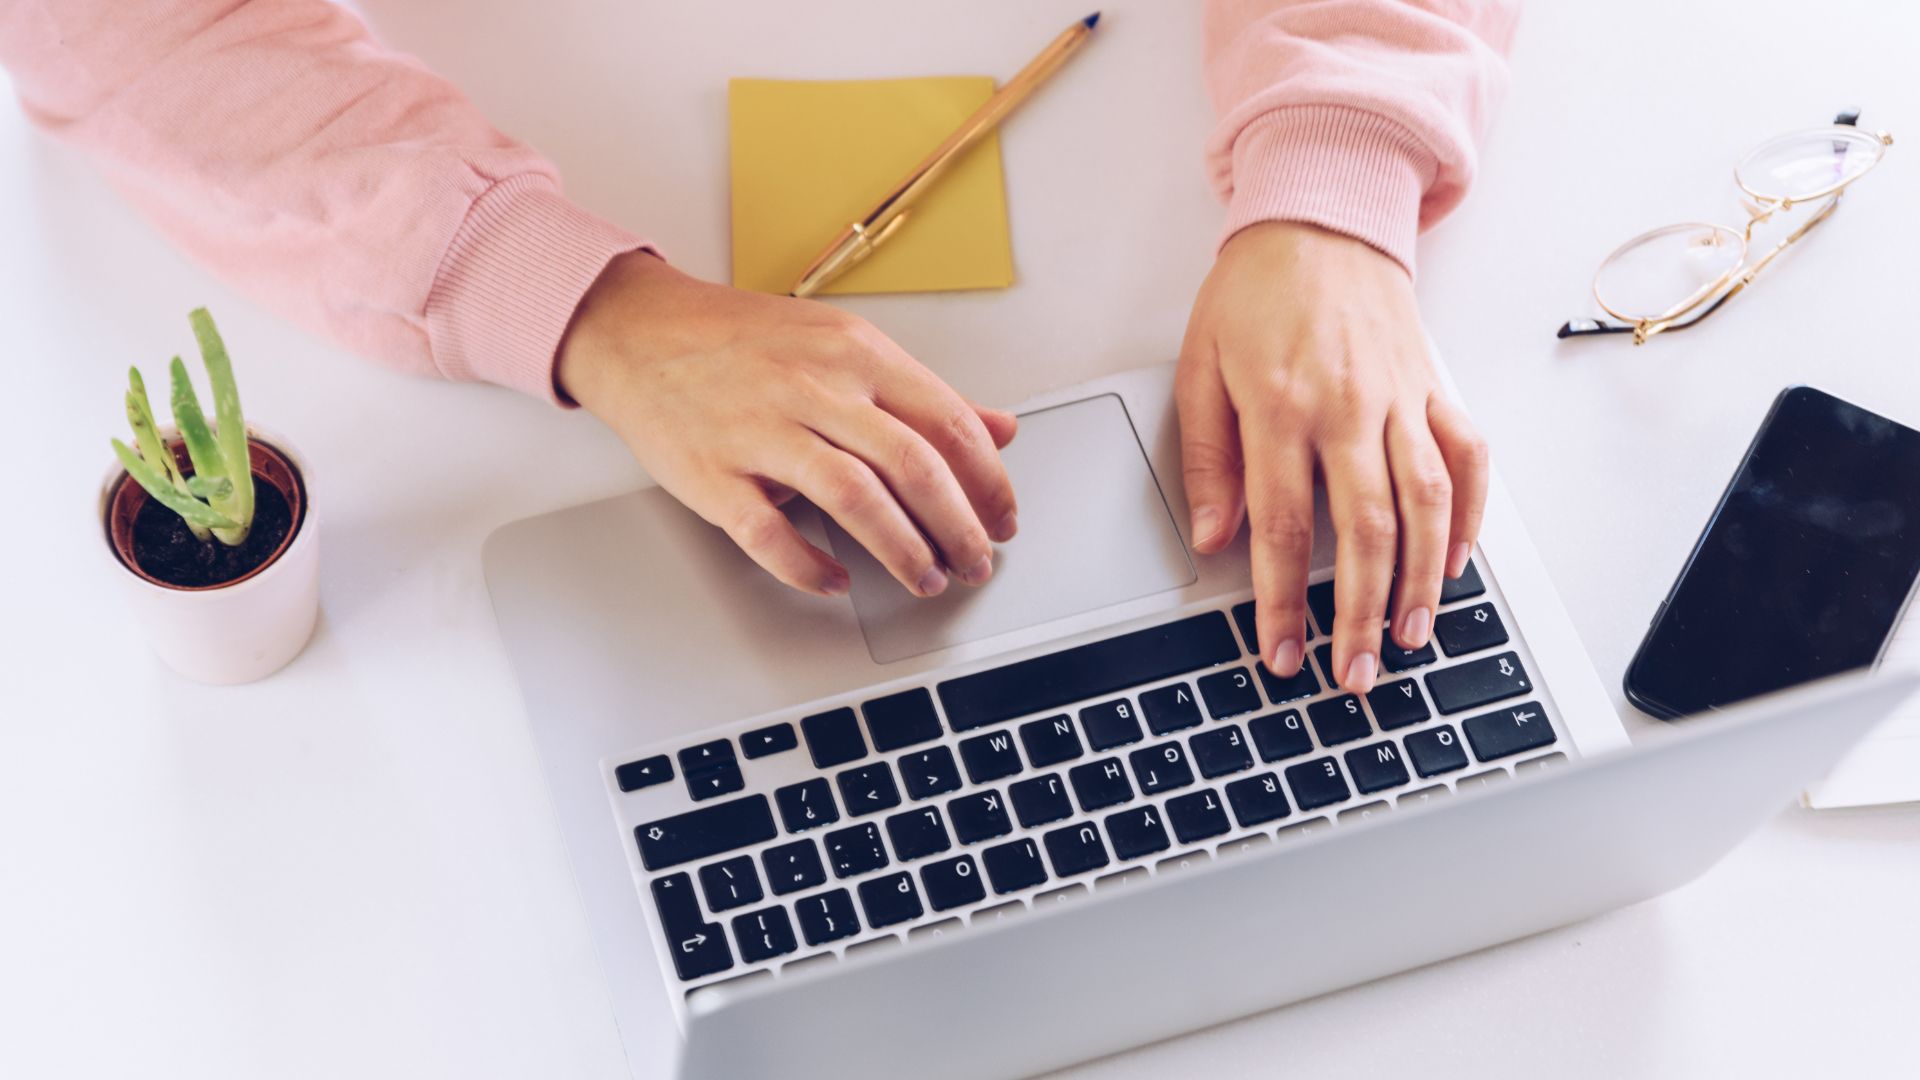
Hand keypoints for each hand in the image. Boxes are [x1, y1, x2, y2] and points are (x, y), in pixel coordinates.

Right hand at [557, 252, 1018, 597]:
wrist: (638, 332)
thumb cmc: (743, 343)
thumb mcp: (843, 347)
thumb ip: (921, 393)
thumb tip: (1000, 428)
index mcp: (856, 354)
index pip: (948, 423)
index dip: (988, 481)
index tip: (1003, 518)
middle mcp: (815, 389)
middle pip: (913, 467)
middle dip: (959, 527)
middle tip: (976, 563)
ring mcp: (762, 432)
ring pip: (855, 500)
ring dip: (903, 551)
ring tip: (926, 579)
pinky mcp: (714, 475)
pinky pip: (770, 535)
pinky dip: (810, 567)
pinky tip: (836, 580)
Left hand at [1175, 222, 1487, 693]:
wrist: (1321, 217)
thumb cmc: (1253, 293)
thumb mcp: (1200, 367)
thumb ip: (1207, 458)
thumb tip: (1213, 538)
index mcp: (1280, 407)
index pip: (1281, 527)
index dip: (1281, 602)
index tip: (1281, 653)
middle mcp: (1348, 408)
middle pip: (1363, 531)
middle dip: (1359, 614)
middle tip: (1354, 675)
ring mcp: (1401, 400)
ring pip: (1425, 505)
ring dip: (1419, 582)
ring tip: (1407, 639)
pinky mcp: (1435, 389)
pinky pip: (1468, 460)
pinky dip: (1470, 517)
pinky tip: (1455, 565)